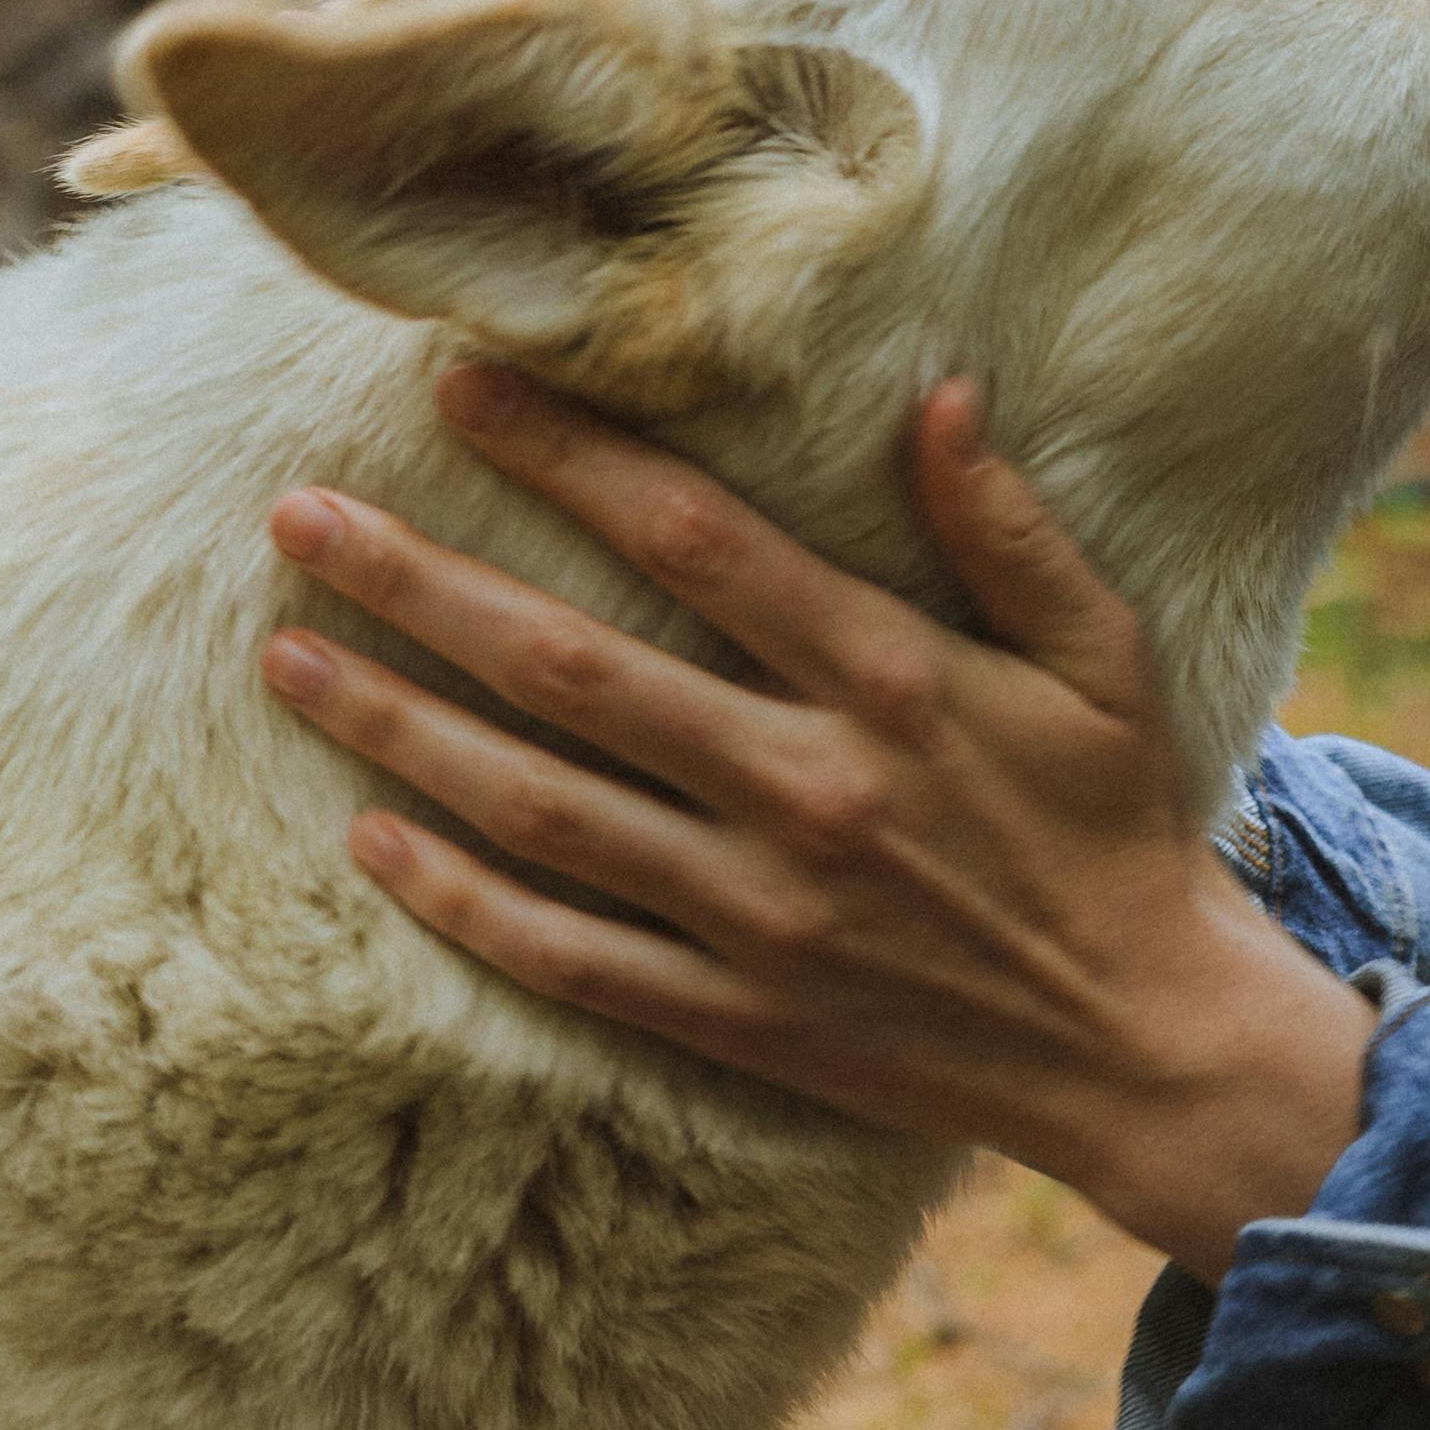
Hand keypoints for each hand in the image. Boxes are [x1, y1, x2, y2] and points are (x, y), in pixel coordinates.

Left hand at [260, 363, 1377, 1280]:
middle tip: (297, 516)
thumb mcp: (1100, 654)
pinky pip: (562, 954)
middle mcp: (804, 788)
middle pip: (569, 667)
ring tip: (287, 655)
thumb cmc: (1117, 824)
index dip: (566, 456)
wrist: (1141, 1043)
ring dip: (398, 727)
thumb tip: (937, 389)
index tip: (458, 387)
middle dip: (420, 583)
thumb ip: (1008, 526)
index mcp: (890, 680)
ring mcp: (755, 911)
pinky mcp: (733, 1012)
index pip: (693, 539)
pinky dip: (457, 900)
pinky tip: (368, 838)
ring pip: (536, 806)